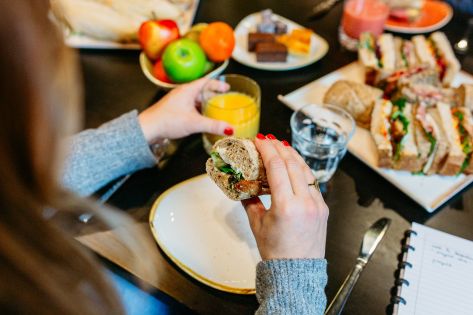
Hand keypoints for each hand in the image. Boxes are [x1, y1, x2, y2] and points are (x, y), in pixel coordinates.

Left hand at [138, 78, 232, 143]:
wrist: (147, 128)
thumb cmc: (167, 121)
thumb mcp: (194, 123)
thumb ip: (213, 126)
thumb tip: (230, 129)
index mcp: (187, 90)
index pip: (206, 82)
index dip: (218, 84)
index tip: (227, 87)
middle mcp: (182, 93)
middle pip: (201, 90)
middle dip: (213, 95)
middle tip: (224, 99)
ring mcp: (177, 102)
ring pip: (195, 99)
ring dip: (205, 103)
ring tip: (215, 110)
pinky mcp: (173, 110)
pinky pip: (189, 107)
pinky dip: (198, 111)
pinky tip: (201, 119)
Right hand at [242, 135, 328, 259]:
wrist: (297, 272)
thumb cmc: (276, 252)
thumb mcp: (257, 225)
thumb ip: (250, 202)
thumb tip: (244, 187)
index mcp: (286, 206)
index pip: (276, 167)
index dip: (267, 149)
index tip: (259, 140)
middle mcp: (305, 202)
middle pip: (292, 164)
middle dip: (279, 147)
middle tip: (268, 139)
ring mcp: (317, 204)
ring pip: (306, 170)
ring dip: (293, 155)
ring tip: (281, 146)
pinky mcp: (323, 208)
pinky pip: (312, 182)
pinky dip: (302, 170)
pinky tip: (294, 165)